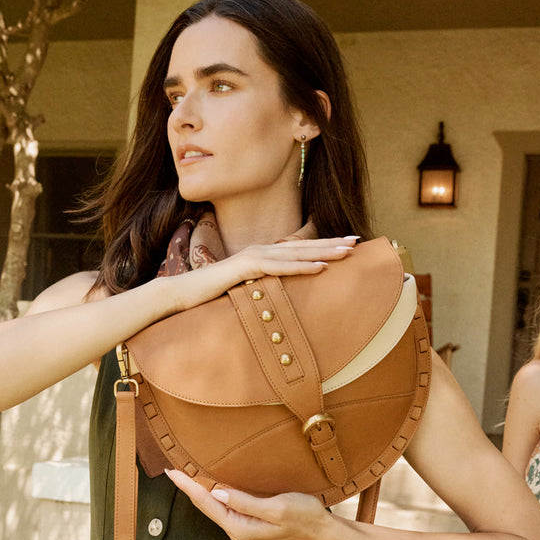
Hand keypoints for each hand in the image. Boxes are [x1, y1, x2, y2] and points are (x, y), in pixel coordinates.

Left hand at [166, 470, 331, 539]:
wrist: (322, 530)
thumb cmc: (304, 517)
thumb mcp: (276, 507)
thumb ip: (245, 502)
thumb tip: (216, 493)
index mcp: (239, 527)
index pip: (206, 503)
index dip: (188, 486)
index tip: (172, 471)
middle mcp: (237, 528)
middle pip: (205, 505)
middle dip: (188, 488)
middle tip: (171, 469)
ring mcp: (243, 525)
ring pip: (213, 504)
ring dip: (198, 490)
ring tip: (183, 475)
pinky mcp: (250, 519)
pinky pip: (225, 504)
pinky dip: (213, 492)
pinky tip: (208, 484)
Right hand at [170, 237, 357, 311]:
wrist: (181, 294)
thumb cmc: (209, 295)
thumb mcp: (242, 290)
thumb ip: (259, 288)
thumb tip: (275, 298)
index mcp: (261, 256)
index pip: (297, 249)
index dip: (323, 246)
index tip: (347, 245)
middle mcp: (260, 251)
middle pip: (303, 246)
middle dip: (332, 243)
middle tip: (358, 241)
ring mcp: (253, 257)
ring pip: (296, 253)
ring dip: (324, 251)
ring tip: (348, 251)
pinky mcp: (246, 268)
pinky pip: (280, 267)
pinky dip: (302, 266)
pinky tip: (321, 267)